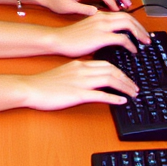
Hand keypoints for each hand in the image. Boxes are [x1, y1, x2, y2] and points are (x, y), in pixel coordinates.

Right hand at [22, 58, 138, 109]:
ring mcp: (81, 82)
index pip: (106, 63)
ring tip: (133, 94)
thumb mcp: (65, 72)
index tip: (128, 78)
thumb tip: (92, 76)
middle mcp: (83, 70)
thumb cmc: (45, 82)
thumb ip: (79, 72)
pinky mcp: (78, 94)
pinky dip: (114, 98)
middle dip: (127, 79)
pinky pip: (100, 95)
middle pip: (112, 70)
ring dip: (125, 87)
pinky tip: (122, 102)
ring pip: (110, 80)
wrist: (31, 87)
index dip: (120, 71)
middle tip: (135, 88)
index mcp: (80, 64)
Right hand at [49, 11, 150, 58]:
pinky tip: (133, 50)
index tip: (141, 31)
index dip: (135, 22)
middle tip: (147, 37)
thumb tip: (111, 36)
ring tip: (145, 42)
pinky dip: (131, 44)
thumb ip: (100, 29)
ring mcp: (102, 26)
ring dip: (139, 34)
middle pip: (129, 17)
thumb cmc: (70, 37)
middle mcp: (103, 17)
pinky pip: (122, 39)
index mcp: (100, 15)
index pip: (123, 14)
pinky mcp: (101, 37)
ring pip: (128, 25)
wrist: (58, 39)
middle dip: (141, 27)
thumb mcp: (88, 29)